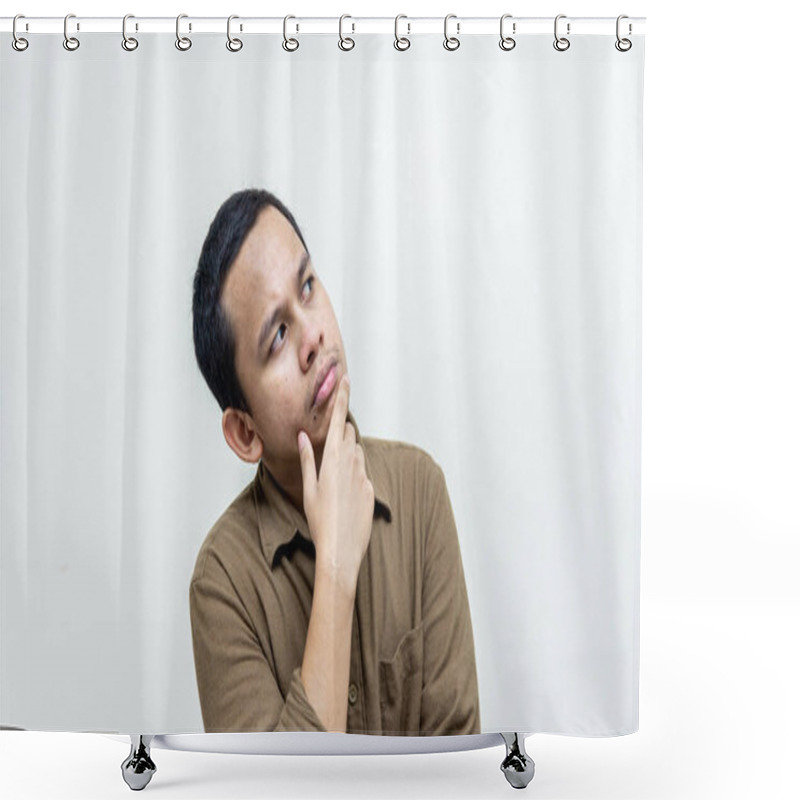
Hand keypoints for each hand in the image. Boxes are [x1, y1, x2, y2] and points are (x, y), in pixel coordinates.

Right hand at [297, 375, 374, 596]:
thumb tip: (303, 437)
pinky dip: (353, 477)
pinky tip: (343, 498)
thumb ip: (307, 459)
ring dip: (347, 456)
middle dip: (340, 433)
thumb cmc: (319, 521)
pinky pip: (362, 474)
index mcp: (332, 458)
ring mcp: (364, 475)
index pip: (338, 419)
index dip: (342, 397)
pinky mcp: (371, 489)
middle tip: (328, 448)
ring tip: (333, 480)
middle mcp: (351, 462)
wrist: (340, 551)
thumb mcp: (308, 489)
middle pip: (348, 434)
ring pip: (356, 453)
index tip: (345, 378)